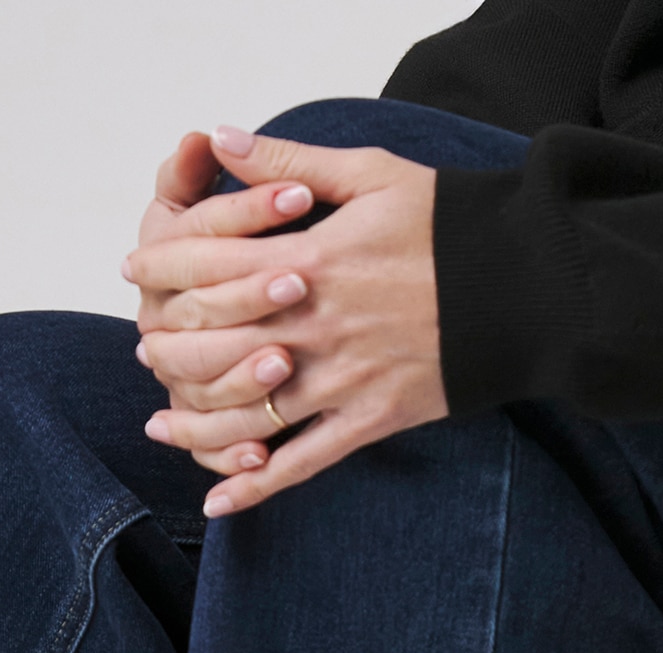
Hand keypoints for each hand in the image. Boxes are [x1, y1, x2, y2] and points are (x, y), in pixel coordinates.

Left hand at [125, 126, 444, 515]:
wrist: (527, 284)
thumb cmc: (448, 222)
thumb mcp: (370, 173)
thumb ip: (287, 160)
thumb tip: (222, 140)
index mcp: (310, 261)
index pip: (208, 268)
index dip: (162, 268)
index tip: (135, 271)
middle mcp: (317, 325)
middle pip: (212, 345)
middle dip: (167, 348)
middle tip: (145, 349)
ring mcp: (342, 380)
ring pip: (246, 413)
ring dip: (193, 425)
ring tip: (160, 422)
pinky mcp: (370, 420)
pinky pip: (302, 463)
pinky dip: (256, 484)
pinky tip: (218, 502)